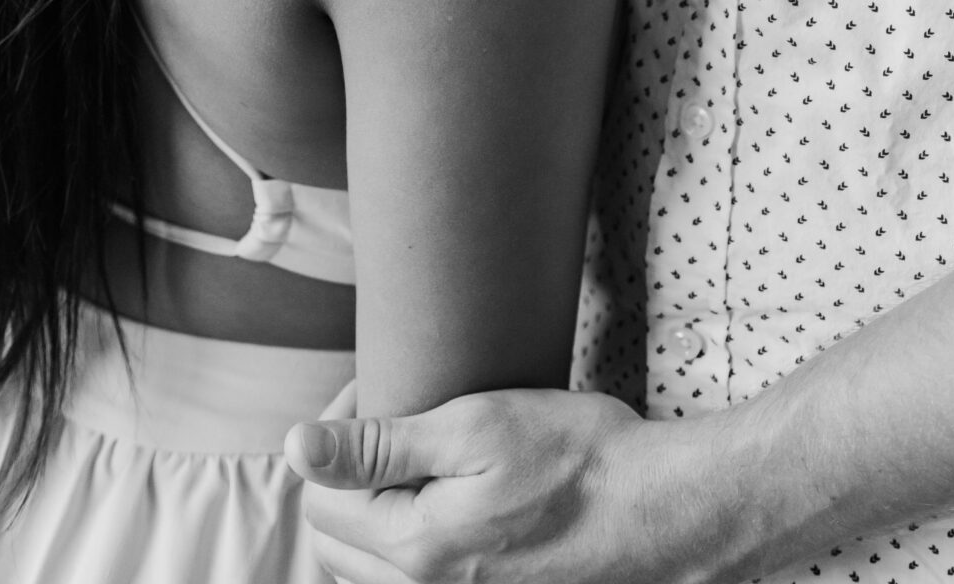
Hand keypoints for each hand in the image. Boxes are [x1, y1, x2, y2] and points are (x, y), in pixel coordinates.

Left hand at [285, 387, 719, 583]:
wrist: (657, 511)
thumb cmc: (577, 459)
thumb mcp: (475, 427)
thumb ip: (379, 445)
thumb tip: (296, 446)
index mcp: (414, 549)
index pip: (320, 500)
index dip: (334, 436)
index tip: (375, 389)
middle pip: (333, 543)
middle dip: (343, 480)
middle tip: (389, 418)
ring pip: (366, 573)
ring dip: (369, 518)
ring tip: (412, 461)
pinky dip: (403, 548)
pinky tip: (438, 505)